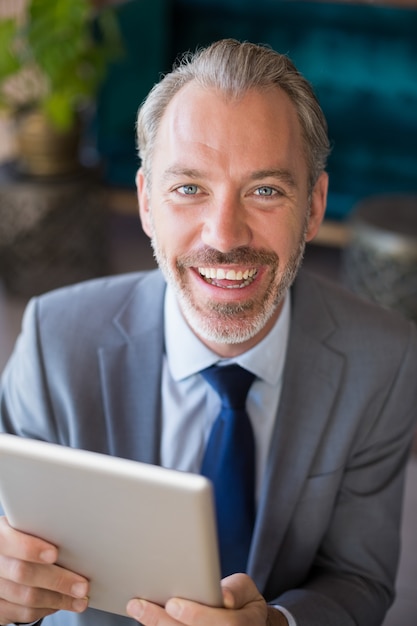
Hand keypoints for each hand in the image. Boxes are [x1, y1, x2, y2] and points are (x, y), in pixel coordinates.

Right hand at [0, 517, 88, 624]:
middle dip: (57, 580)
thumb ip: (41, 531)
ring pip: (26, 598)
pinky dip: (47, 608)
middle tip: (82, 586)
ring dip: (58, 599)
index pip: (11, 543)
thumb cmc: (22, 538)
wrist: (2, 559)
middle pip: (23, 574)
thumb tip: (73, 537)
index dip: (31, 549)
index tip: (54, 553)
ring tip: (80, 599)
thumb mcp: (25, 528)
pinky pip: (24, 613)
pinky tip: (63, 602)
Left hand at [127, 573, 287, 625]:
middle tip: (143, 606)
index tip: (173, 604)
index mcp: (245, 625)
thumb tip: (224, 597)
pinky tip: (146, 619)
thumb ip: (236, 590)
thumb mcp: (247, 590)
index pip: (224, 624)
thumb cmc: (242, 603)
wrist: (246, 624)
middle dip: (165, 622)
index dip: (197, 616)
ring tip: (137, 608)